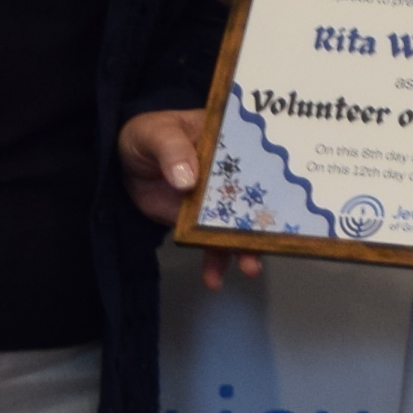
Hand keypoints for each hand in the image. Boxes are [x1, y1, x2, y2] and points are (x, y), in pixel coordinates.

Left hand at [120, 105, 263, 288]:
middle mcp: (233, 172)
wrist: (124, 167)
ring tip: (250, 267)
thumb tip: (188, 179)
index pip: (258, 153)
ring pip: (240, 225)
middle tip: (273, 237)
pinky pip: (214, 243)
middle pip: (258, 195)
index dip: (276, 171)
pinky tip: (214, 278)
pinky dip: (215, 262)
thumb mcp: (156, 134)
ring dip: (247, 247)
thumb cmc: (146, 138)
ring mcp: (219, 200)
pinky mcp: (203, 222)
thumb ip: (171, 150)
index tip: (288, 191)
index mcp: (229, 141)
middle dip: (269, 218)